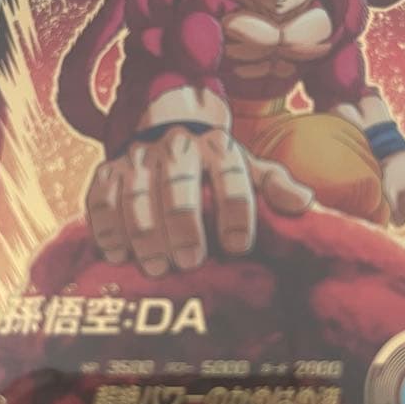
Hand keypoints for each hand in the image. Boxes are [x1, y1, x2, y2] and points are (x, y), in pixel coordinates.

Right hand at [85, 126, 313, 275]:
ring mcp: (139, 158)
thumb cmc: (217, 169)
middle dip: (183, 226)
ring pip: (137, 193)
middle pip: (178, 186)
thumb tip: (304, 202)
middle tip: (190, 262)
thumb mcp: (249, 171)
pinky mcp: (108, 171)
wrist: (172, 135)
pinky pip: (100, 197)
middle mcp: (177, 148)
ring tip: (156, 268)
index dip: (235, 213)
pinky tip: (117, 255)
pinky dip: (106, 227)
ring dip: (144, 233)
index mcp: (218, 149)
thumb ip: (274, 187)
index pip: (230, 178)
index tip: (237, 248)